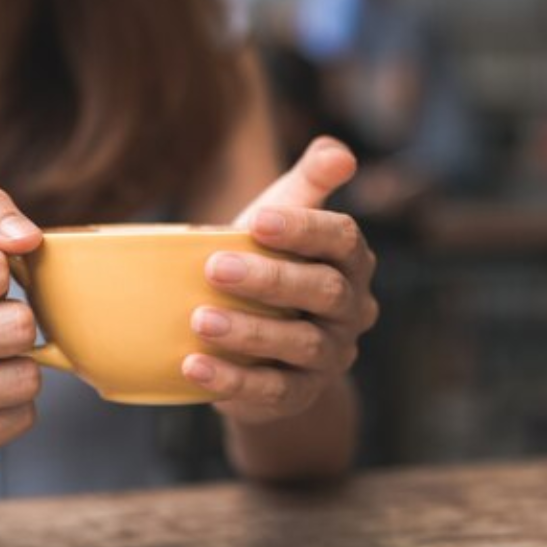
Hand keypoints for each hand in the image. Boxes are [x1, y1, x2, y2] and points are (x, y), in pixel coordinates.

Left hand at [183, 138, 379, 424]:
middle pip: (325, 291)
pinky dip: (233, 380)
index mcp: (351, 260)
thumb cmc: (270, 262)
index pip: (343, 238)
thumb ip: (309, 181)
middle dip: (271, 279)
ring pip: (301, 343)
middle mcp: (352, 309)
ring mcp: (331, 356)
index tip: (256, 221)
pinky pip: (273, 390)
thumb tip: (339, 151)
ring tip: (200, 319)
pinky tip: (193, 365)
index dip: (304, 229)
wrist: (262, 341)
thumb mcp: (285, 217)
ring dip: (250, 332)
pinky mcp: (300, 395)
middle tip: (214, 267)